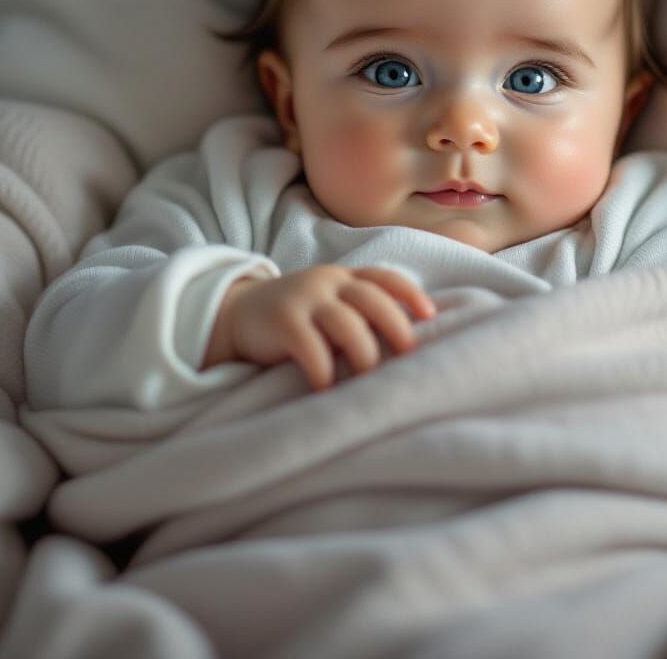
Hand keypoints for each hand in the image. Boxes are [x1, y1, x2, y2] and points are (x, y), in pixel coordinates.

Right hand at [202, 265, 435, 389]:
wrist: (236, 314)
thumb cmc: (298, 318)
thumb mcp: (329, 304)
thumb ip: (359, 313)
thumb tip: (408, 345)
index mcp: (345, 278)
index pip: (385, 278)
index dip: (410, 294)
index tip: (430, 315)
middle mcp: (328, 282)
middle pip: (372, 299)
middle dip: (395, 327)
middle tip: (407, 356)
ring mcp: (304, 299)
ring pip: (347, 324)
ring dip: (364, 354)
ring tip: (368, 380)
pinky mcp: (282, 321)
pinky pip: (310, 346)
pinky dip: (324, 370)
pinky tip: (327, 388)